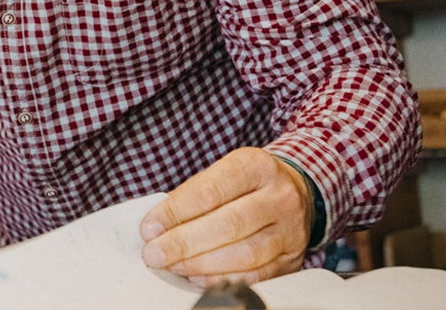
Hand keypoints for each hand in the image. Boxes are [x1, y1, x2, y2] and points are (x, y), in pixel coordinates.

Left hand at [138, 147, 309, 287]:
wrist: (296, 190)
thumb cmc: (247, 183)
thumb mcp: (224, 173)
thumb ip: (193, 195)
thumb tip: (157, 226)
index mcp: (256, 166)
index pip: (211, 191)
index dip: (176, 211)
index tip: (150, 227)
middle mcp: (279, 197)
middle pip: (229, 224)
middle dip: (184, 242)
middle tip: (154, 253)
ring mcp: (290, 230)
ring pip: (244, 254)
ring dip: (200, 264)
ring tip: (172, 265)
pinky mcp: (293, 259)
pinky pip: (257, 276)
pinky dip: (223, 279)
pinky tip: (198, 277)